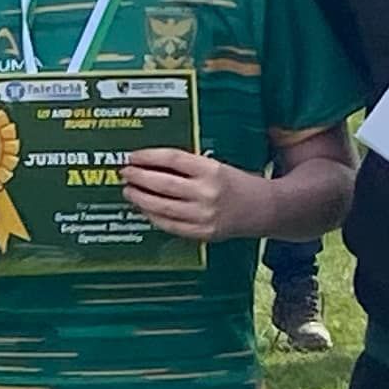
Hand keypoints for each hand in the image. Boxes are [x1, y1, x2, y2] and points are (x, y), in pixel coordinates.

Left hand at [122, 148, 256, 239]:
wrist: (263, 209)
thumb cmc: (236, 184)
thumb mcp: (216, 166)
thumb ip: (188, 166)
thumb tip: (151, 163)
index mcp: (212, 170)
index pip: (172, 159)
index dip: (148, 157)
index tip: (133, 156)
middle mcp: (207, 193)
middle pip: (162, 184)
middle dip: (139, 178)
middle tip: (125, 173)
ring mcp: (204, 215)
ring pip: (162, 207)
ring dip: (141, 198)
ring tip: (129, 191)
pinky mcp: (203, 232)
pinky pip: (170, 225)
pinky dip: (153, 216)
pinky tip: (144, 209)